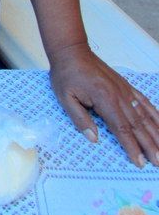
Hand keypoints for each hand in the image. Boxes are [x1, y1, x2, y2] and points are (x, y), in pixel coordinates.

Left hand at [50, 43, 158, 167]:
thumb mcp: (65, 98)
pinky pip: (144, 101)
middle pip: (138, 125)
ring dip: (156, 133)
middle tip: (158, 163)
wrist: (72, 51)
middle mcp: (119, 95)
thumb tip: (93, 139)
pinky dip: (155, 114)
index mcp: (104, 99)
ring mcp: (125, 90)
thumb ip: (80, 119)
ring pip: (144, 115)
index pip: (121, 128)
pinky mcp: (126, 86)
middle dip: (150, 145)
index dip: (131, 147)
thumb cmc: (66, 74)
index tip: (139, 163)